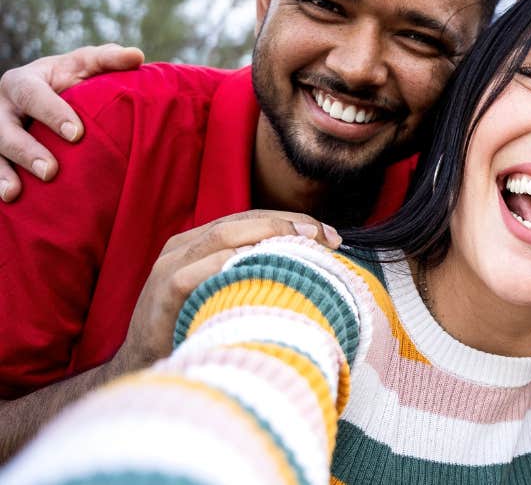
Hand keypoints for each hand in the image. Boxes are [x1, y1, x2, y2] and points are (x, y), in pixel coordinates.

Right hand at [0, 44, 144, 201]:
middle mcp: (1, 106)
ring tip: (15, 192)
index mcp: (22, 81)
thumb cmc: (72, 79)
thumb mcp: (87, 66)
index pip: (32, 95)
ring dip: (3, 172)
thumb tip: (137, 56)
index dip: (51, 113)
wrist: (51, 99)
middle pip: (4, 128)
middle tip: (51, 171)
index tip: (77, 134)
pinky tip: (8, 199)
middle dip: (26, 150)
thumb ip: (109, 60)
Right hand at [109, 210, 341, 372]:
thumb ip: (254, 274)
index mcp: (197, 244)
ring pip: (221, 237)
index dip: (291, 220)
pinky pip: (193, 274)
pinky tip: (262, 268)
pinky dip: (228, 266)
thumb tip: (313, 268)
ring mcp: (168, 270)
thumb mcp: (225, 294)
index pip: (250, 218)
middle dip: (288, 224)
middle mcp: (181, 249)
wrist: (143, 369)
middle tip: (327, 238)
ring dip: (267, 237)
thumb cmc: (194, 330)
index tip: (330, 235)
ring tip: (306, 246)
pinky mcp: (161, 296)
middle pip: (240, 222)